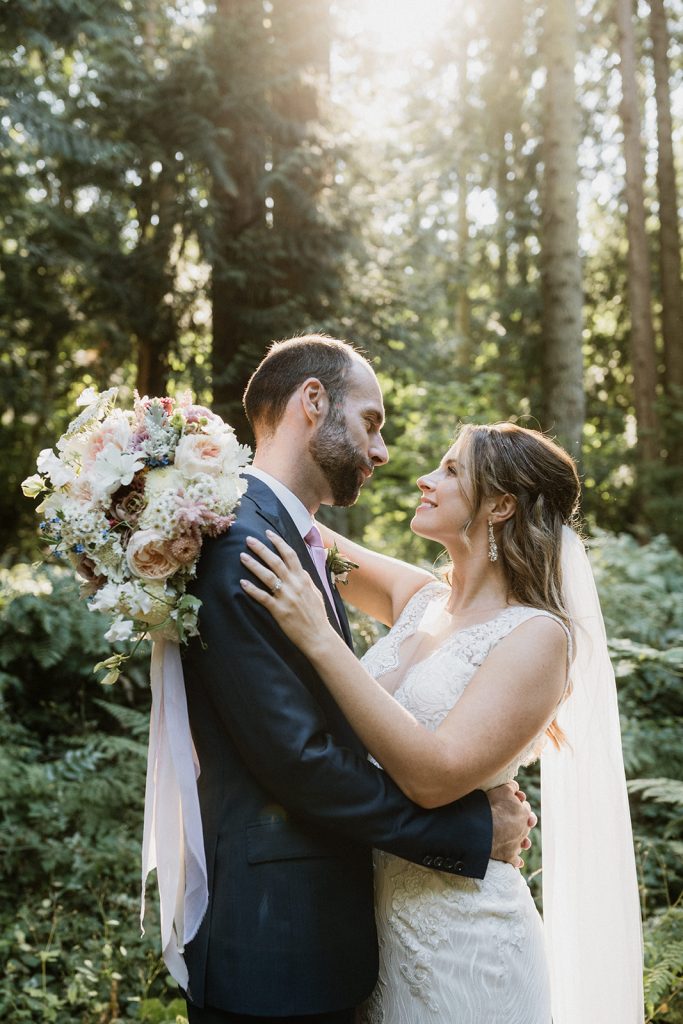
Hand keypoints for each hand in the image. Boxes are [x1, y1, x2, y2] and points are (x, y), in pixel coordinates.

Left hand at [240, 531, 334, 654]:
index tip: (268, 533)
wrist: (318, 636)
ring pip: (267, 576)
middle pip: (276, 561)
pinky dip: (252, 589)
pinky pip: (263, 597)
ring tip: (242, 556)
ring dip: (254, 565)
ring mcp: (287, 597)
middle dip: (261, 549)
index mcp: (304, 579)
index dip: (278, 542)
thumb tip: (300, 568)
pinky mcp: (279, 611)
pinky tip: (242, 582)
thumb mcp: (316, 592)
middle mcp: (295, 585)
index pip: (290, 555)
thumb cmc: (317, 615)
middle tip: (249, 539)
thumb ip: (306, 579)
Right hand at [488, 781, 536, 867]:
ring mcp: (517, 844)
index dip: (518, 804)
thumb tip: (516, 787)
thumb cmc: (492, 808)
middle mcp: (524, 830)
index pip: (525, 807)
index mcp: (524, 813)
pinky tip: (517, 861)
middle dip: (523, 822)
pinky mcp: (510, 856)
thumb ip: (511, 787)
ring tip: (520, 841)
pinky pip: (516, 861)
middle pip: (526, 824)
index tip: (513, 803)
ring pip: (523, 843)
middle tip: (514, 820)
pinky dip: (517, 861)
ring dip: (522, 841)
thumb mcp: (502, 790)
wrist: (482, 830)